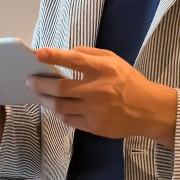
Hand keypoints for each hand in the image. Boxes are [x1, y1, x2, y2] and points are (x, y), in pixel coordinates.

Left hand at [29, 46, 176, 145]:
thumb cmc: (129, 81)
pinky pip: (68, 120)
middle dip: (40, 84)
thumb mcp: (114, 60)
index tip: (37, 53)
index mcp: (103, 70)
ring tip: (39, 95)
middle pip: (60, 88)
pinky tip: (55, 108)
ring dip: (45, 100)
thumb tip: (67, 53)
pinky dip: (58, 113)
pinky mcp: (95, 126)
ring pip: (60, 106)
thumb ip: (90, 54)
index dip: (54, 56)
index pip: (75, 60)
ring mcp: (95, 110)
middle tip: (29, 81)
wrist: (149, 110)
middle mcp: (98, 90)